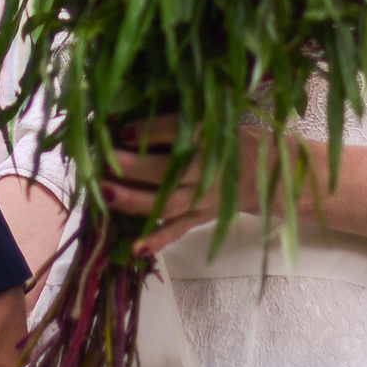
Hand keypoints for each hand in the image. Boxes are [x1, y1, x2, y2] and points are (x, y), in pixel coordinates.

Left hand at [103, 119, 256, 255]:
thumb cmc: (222, 138)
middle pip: (169, 171)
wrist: (261, 172)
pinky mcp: (200, 217)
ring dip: (135, 201)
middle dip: (135, 167)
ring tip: (106, 194)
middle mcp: (206, 169)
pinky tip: (134, 247)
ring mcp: (203, 198)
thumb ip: (173, 120)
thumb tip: (125, 118)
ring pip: (168, 203)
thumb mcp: (207, 120)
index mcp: (209, 137)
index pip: (179, 132)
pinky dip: (157, 240)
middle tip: (104, 162)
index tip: (123, 130)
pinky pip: (178, 230)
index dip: (151, 131)